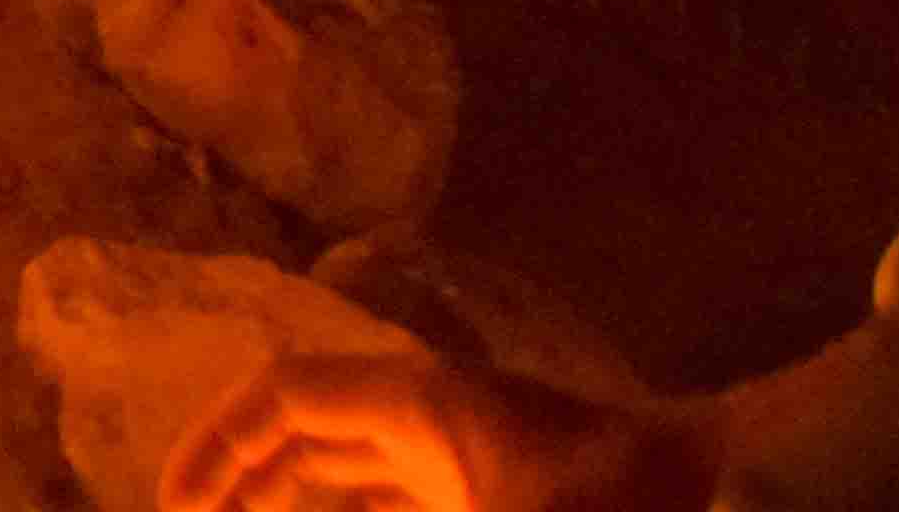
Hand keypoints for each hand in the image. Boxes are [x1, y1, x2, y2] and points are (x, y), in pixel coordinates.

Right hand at [159, 354, 712, 511]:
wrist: (727, 501)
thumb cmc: (602, 503)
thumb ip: (366, 508)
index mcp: (415, 402)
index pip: (281, 397)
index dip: (215, 443)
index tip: (171, 500)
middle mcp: (433, 414)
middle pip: (310, 428)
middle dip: (244, 476)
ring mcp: (475, 454)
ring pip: (356, 467)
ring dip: (297, 499)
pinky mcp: (510, 492)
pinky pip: (403, 496)